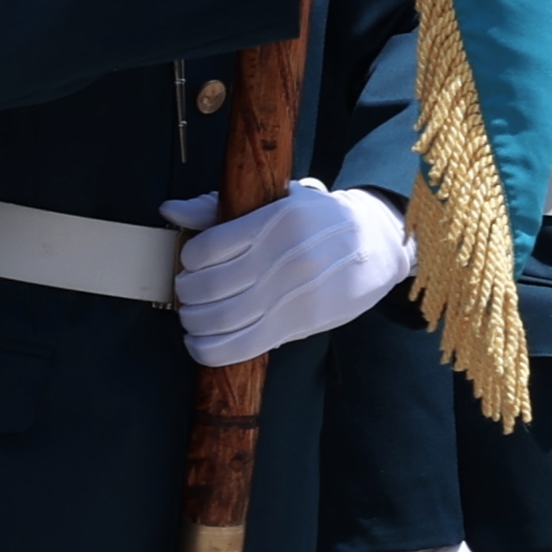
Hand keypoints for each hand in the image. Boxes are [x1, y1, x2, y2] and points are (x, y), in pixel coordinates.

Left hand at [161, 179, 414, 363]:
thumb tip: (171, 211)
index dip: (188, 262)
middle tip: (190, 294)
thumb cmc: (322, 221)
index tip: (193, 264)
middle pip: (207, 288)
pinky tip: (201, 344)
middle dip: (186, 295)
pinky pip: (241, 345)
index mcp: (276, 220)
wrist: (380, 244)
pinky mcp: (301, 322)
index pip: (206, 249)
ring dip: (195, 324)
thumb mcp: (279, 201)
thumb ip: (222, 208)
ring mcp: (294, 293)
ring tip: (196, 318)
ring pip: (219, 320)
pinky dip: (209, 350)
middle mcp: (285, 256)